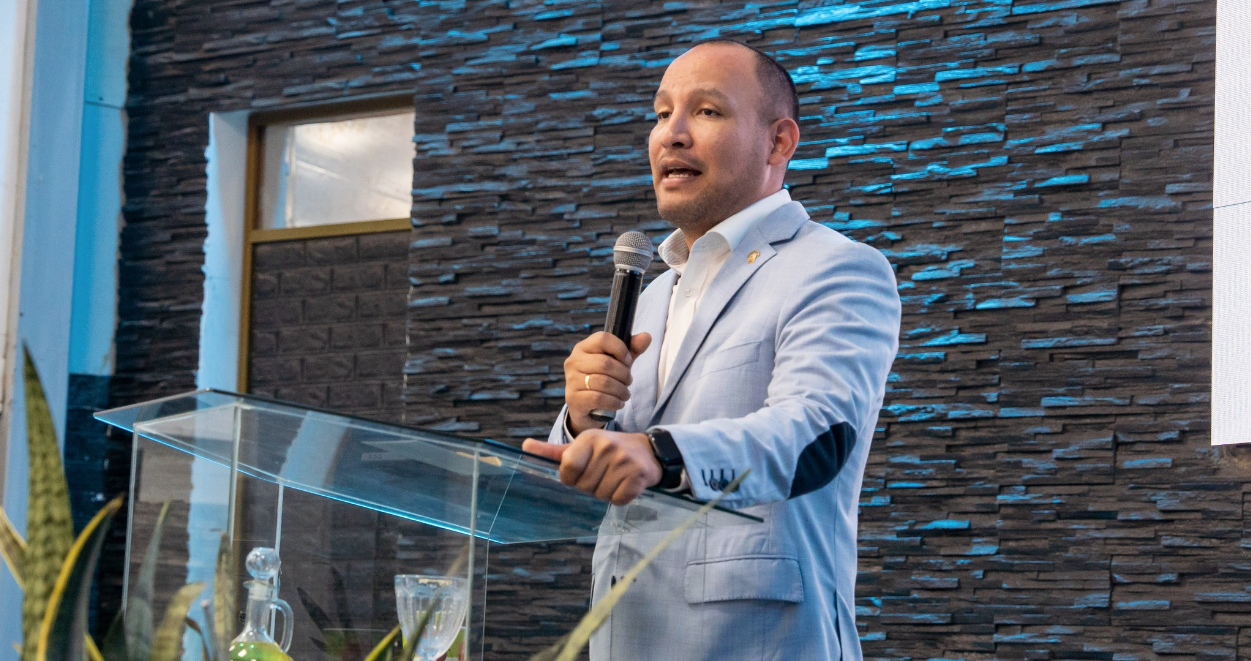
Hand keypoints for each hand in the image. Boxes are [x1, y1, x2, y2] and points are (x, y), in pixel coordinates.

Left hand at [523, 430, 660, 505]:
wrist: (648, 450)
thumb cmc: (609, 450)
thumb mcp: (582, 446)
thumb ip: (553, 451)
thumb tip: (525, 446)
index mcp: (589, 439)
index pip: (568, 468)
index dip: (571, 478)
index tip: (580, 473)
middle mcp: (607, 447)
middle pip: (584, 486)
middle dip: (591, 485)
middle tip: (603, 473)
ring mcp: (624, 461)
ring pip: (601, 495)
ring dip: (606, 492)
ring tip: (615, 477)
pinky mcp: (638, 476)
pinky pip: (619, 500)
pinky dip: (621, 497)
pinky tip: (625, 484)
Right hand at [564, 331, 651, 434]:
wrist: (585, 409)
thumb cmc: (602, 381)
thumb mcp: (618, 364)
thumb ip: (631, 350)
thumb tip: (647, 336)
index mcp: (583, 348)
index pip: (602, 338)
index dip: (620, 349)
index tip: (628, 361)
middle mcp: (573, 361)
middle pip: (605, 363)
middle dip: (623, 374)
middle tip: (628, 382)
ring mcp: (571, 380)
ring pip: (603, 382)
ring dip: (621, 390)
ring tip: (625, 394)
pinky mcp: (573, 399)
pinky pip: (599, 398)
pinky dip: (614, 402)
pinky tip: (619, 403)